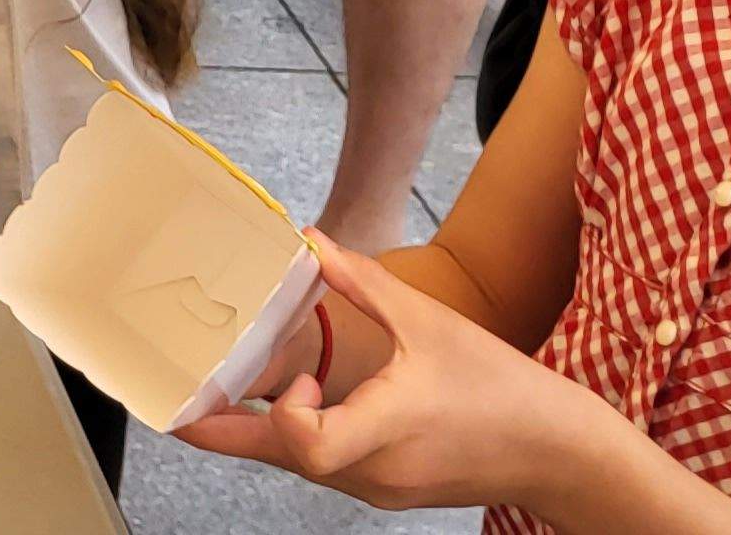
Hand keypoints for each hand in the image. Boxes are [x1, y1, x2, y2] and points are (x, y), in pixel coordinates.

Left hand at [174, 232, 625, 516]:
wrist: (559, 453)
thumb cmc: (503, 389)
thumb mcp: (433, 323)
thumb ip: (365, 282)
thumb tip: (312, 242)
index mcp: (387, 430)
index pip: (306, 446)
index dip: (284, 413)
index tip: (300, 376)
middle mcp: (374, 469)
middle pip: (280, 459)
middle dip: (221, 432)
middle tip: (171, 406)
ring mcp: (377, 487)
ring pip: (298, 466)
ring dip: (260, 432)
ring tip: (219, 397)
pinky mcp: (385, 489)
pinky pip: (324, 468)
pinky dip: (297, 439)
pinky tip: (288, 408)